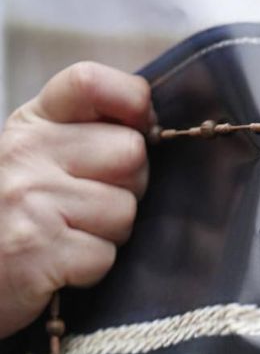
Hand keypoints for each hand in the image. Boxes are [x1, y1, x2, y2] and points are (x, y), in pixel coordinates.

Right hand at [0, 62, 152, 339]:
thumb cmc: (13, 220)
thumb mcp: (35, 159)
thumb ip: (85, 136)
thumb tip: (151, 128)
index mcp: (31, 124)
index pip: (90, 83)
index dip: (134, 104)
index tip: (143, 130)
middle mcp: (27, 152)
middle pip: (130, 153)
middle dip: (129, 188)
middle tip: (93, 208)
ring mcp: (30, 199)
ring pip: (124, 210)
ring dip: (110, 235)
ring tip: (71, 238)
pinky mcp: (37, 249)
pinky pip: (104, 256)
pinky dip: (92, 269)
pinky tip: (62, 266)